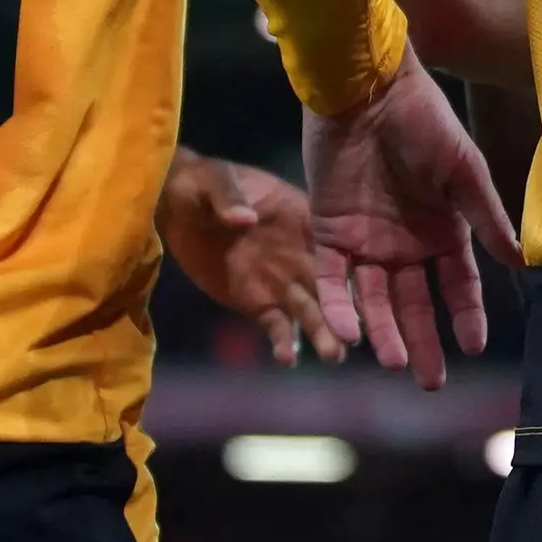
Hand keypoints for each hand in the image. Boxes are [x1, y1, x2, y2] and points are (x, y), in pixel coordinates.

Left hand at [158, 151, 342, 367]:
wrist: (176, 212)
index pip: (333, 242)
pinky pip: (276, 326)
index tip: (365, 285)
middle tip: (355, 335)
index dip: (350, 262)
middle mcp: (301, 253)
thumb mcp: (211, 183)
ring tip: (333, 355)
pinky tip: (287, 358)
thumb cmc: (199, 187)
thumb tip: (243, 218)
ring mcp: (281, 281)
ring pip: (310, 310)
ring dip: (323, 332)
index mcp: (300, 217)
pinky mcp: (258, 303)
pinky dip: (284, 342)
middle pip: (332, 283)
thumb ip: (228, 198)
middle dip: (346, 308)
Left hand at [302, 51, 521, 388]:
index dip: (465, 316)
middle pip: (414, 304)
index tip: (472, 347)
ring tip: (394, 363)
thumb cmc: (423, 120)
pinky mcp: (327, 231)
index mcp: (442, 229)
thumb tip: (521, 261)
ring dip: (382, 332)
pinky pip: (332, 278)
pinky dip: (339, 306)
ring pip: (374, 300)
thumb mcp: (463, 170)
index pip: (457, 284)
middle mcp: (405, 242)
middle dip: (423, 342)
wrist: (367, 87)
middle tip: (430, 382)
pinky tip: (348, 333)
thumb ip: (486, 216)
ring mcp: (365, 240)